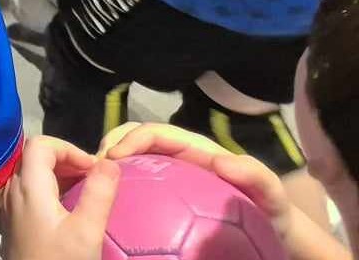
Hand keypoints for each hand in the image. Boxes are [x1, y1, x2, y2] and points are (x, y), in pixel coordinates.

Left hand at [3, 135, 119, 259]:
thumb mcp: (86, 231)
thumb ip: (99, 193)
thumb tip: (109, 162)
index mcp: (27, 186)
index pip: (40, 144)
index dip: (69, 148)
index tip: (94, 168)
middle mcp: (13, 190)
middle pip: (35, 156)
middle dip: (67, 160)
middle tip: (94, 178)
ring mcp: (10, 205)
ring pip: (32, 174)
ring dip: (60, 174)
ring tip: (87, 190)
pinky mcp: (14, 220)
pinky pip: (30, 191)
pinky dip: (51, 188)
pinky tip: (70, 206)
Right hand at [100, 125, 306, 247]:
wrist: (274, 234)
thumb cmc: (270, 210)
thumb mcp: (271, 192)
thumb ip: (254, 174)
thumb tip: (219, 161)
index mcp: (195, 150)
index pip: (156, 133)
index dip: (131, 138)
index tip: (112, 158)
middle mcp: (179, 158)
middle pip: (136, 139)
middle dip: (111, 144)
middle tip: (93, 168)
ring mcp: (170, 176)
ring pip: (132, 159)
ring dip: (109, 164)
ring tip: (93, 182)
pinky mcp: (165, 196)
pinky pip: (137, 184)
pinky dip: (118, 185)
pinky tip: (108, 203)